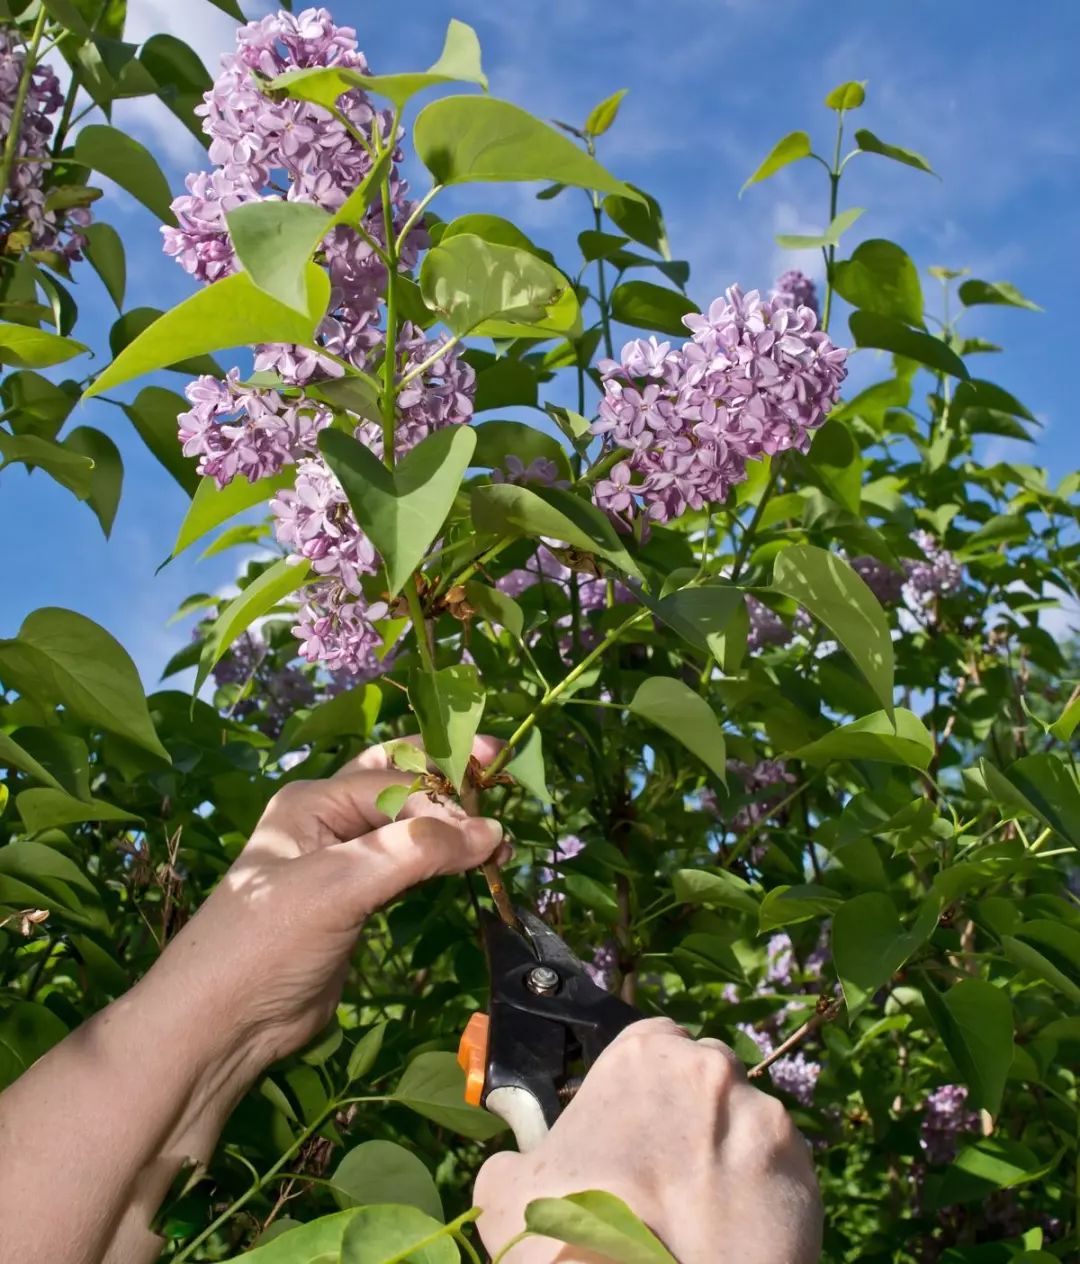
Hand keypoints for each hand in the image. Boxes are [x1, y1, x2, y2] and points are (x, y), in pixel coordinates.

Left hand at [145, 735, 507, 1078]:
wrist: (220, 1024)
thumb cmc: (268, 943)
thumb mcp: (338, 887)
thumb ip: (414, 852)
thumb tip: (490, 829)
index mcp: (313, 800)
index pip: (398, 781)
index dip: (448, 796)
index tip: (494, 823)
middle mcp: (327, 820)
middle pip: (401, 782)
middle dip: (452, 780)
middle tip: (503, 776)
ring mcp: (340, 862)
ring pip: (407, 826)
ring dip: (451, 826)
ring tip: (498, 843)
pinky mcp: (353, 902)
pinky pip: (405, 865)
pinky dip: (439, 861)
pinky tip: (467, 865)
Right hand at [474, 1018, 821, 1263]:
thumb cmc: (572, 1231)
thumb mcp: (507, 1189)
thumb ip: (518, 1154)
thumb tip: (520, 1160)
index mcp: (643, 1054)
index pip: (653, 1042)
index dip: (643, 1086)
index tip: (635, 1127)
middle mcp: (710, 1069)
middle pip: (705, 1076)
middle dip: (690, 1114)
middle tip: (666, 1174)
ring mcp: (763, 1117)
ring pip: (744, 1123)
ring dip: (727, 1153)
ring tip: (701, 1214)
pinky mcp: (804, 1170)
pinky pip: (779, 1171)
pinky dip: (761, 1194)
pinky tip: (733, 1233)